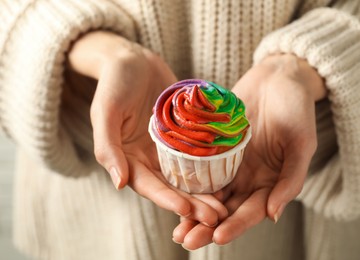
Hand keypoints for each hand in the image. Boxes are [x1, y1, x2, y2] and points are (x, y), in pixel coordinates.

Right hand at [67, 31, 226, 225]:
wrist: (133, 60)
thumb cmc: (114, 83)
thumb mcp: (105, 112)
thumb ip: (108, 147)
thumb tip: (119, 183)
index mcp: (128, 159)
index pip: (149, 186)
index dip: (167, 199)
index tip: (187, 211)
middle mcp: (149, 159)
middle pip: (172, 187)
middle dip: (192, 204)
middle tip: (216, 216)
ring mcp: (168, 148)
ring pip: (188, 176)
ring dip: (205, 191)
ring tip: (226, 205)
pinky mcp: (183, 135)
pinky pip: (198, 154)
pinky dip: (211, 167)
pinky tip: (228, 175)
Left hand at [173, 54, 325, 248]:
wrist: (278, 77)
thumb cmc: (296, 108)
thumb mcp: (301, 143)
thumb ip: (290, 179)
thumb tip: (273, 215)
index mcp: (271, 182)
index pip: (252, 211)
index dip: (236, 225)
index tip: (218, 237)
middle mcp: (248, 177)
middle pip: (226, 209)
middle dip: (207, 226)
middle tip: (185, 240)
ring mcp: (230, 163)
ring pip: (210, 193)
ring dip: (193, 211)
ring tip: (176, 227)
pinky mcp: (215, 147)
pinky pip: (200, 167)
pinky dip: (187, 181)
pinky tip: (171, 191)